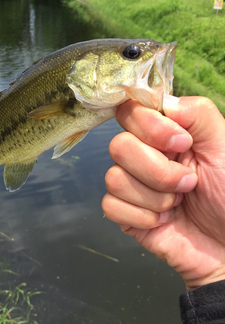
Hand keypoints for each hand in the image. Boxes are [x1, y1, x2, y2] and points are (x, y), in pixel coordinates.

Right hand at [102, 96, 224, 289]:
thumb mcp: (224, 146)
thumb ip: (196, 113)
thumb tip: (161, 102)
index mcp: (166, 134)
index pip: (131, 112)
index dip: (150, 127)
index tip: (183, 144)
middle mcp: (145, 155)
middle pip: (118, 146)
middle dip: (157, 170)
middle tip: (188, 183)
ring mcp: (133, 185)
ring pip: (114, 177)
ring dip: (154, 197)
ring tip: (178, 205)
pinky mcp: (126, 214)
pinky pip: (111, 206)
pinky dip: (142, 216)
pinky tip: (164, 221)